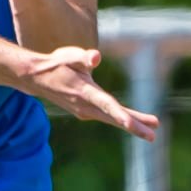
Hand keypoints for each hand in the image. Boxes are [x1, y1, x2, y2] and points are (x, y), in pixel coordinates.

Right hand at [22, 46, 159, 141]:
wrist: (37, 78)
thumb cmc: (56, 64)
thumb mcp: (68, 55)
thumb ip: (83, 57)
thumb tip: (96, 57)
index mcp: (84, 92)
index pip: (105, 105)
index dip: (119, 115)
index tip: (131, 125)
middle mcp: (85, 106)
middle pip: (113, 117)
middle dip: (134, 126)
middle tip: (153, 135)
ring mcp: (85, 111)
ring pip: (112, 118)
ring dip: (132, 124)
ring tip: (153, 128)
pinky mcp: (86, 112)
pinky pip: (107, 117)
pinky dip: (122, 119)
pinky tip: (134, 122)